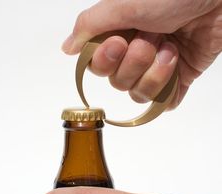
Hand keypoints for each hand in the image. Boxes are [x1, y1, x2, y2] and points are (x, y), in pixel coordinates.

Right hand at [62, 0, 221, 108]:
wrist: (220, 0)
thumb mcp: (125, 4)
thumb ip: (90, 26)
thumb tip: (67, 48)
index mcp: (118, 38)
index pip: (97, 67)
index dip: (104, 62)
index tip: (119, 42)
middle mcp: (133, 56)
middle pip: (117, 83)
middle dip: (134, 64)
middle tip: (150, 40)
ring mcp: (153, 71)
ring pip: (137, 94)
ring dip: (153, 73)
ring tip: (170, 49)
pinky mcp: (173, 82)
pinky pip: (160, 102)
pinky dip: (167, 88)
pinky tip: (176, 65)